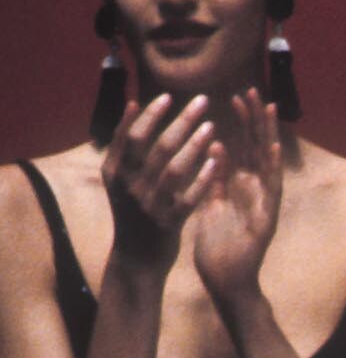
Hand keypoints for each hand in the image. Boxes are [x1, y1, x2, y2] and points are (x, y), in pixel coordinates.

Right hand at [99, 91, 220, 274]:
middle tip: (202, 101)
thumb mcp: (120, 180)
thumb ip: (125, 147)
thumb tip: (133, 105)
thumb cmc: (133, 212)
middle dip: (180, 120)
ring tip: (212, 125)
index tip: (169, 97)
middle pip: (156, 145)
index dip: (150, 114)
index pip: (131, 135)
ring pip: (174, 167)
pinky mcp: (169, 222)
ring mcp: (149, 204)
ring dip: (194, 144)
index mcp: (115, 171)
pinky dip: (203, 177)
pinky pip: (189, 196)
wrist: (136, 260)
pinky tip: (218, 161)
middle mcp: (129, 186)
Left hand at [188, 90, 283, 304]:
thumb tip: (214, 149)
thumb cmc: (219, 248)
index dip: (241, 122)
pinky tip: (271, 149)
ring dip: (266, 135)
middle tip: (252, 90)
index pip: (243, 147)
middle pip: (257, 148)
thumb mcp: (211, 206)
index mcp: (240, 187)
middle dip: (254, 119)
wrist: (227, 282)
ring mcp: (264, 204)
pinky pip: (269, 192)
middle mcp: (256, 192)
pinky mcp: (266, 219)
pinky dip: (271, 169)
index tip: (235, 96)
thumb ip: (214, 179)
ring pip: (267, 163)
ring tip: (267, 108)